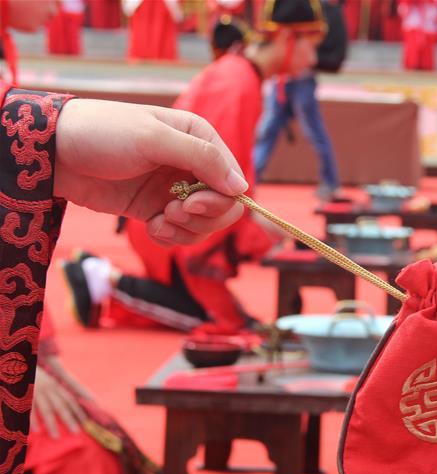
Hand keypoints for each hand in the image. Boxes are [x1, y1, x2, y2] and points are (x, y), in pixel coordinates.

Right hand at [31, 364, 87, 439]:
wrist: (20, 365)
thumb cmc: (35, 377)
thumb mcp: (48, 382)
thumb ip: (57, 393)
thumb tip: (71, 405)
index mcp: (56, 386)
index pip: (70, 400)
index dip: (78, 411)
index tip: (85, 423)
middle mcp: (49, 388)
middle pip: (61, 405)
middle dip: (69, 419)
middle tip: (76, 432)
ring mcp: (37, 391)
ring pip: (46, 409)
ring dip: (51, 424)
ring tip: (55, 437)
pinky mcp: (25, 394)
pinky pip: (29, 409)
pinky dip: (32, 420)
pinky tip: (36, 430)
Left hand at [54, 99, 248, 245]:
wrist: (55, 153)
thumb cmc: (103, 133)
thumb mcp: (153, 139)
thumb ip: (201, 159)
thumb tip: (241, 188)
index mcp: (199, 138)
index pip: (233, 179)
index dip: (220, 199)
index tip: (191, 203)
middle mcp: (192, 165)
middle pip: (224, 207)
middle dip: (202, 217)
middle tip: (172, 212)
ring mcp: (175, 189)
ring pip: (204, 225)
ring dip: (185, 230)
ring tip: (159, 220)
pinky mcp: (156, 209)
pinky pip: (180, 234)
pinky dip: (170, 237)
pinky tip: (151, 228)